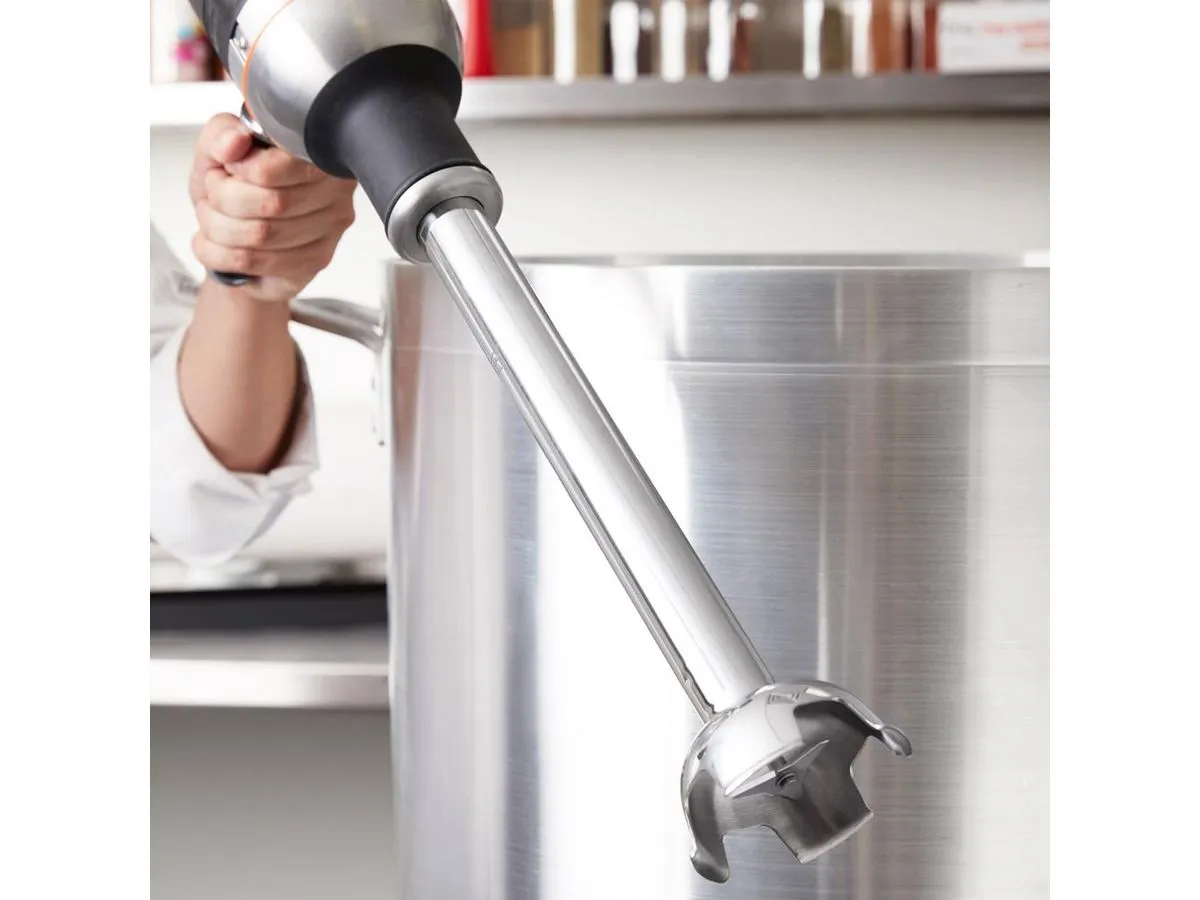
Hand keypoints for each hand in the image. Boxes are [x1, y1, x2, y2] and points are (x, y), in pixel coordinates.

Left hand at [188, 113, 356, 302]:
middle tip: (212, 194)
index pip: (289, 164)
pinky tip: (215, 244)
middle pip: (274, 201)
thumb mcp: (217, 150)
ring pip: (262, 234)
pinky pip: (255, 261)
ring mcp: (330, 230)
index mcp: (317, 152)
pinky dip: (218, 253)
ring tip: (212, 219)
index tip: (229, 168)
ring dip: (218, 227)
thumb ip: (221, 135)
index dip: (247, 169)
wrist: (232, 233)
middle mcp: (336, 190)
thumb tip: (235, 141)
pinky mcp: (314, 262)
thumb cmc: (233, 188)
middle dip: (224, 199)